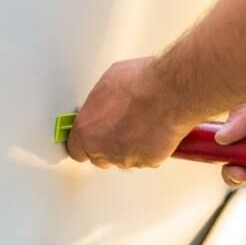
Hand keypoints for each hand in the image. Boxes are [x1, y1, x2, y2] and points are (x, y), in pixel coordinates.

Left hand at [66, 57, 194, 169]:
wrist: (169, 92)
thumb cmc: (139, 83)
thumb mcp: (107, 83)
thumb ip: (99, 103)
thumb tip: (105, 103)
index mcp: (86, 130)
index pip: (76, 149)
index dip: (85, 143)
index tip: (90, 139)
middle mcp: (103, 149)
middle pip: (99, 157)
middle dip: (107, 145)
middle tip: (120, 127)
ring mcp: (127, 158)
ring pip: (124, 158)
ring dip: (130, 146)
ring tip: (142, 124)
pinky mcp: (149, 161)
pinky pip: (147, 158)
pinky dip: (151, 148)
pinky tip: (156, 129)